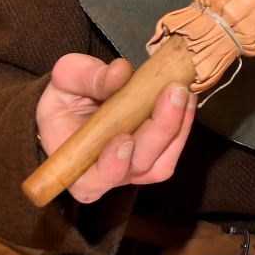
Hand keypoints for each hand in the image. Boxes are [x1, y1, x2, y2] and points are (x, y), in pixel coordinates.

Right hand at [35, 53, 195, 202]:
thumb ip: (87, 76)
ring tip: (182, 91)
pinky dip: (183, 124)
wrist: (83, 96)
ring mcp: (133, 169)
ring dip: (176, 126)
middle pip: (137, 166)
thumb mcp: (68, 76)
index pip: (91, 181)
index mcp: (73, 163)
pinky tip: (186, 98)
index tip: (123, 139)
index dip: (110, 166)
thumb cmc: (69, 94)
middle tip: (172, 92)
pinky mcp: (154, 158)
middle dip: (158, 130)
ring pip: (161, 161)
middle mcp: (105, 175)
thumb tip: (119, 73)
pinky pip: (173, 150)